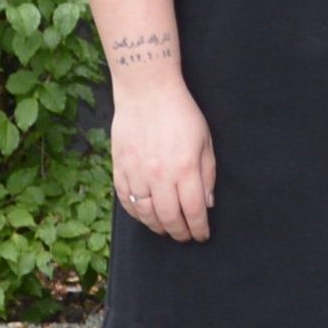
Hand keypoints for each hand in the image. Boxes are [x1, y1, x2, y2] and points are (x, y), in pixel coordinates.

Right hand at [111, 81, 216, 241]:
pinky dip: (135, 213)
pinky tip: (144, 216)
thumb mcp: (205, 141)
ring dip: (157, 227)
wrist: (147, 90)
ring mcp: (137, 172)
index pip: (193, 211)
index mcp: (185, 168)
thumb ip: (207, 174)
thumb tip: (207, 204)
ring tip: (166, 230)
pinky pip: (125, 200)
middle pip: (169, 218)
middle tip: (185, 237)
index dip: (199, 228)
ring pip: (145, 213)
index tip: (202, 235)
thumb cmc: (180, 112)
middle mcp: (160, 175)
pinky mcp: (120, 167)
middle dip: (179, 233)